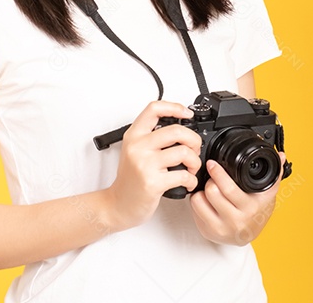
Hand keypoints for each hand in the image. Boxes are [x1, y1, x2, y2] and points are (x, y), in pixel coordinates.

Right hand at [101, 100, 202, 232]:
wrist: (118, 205)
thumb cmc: (129, 180)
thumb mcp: (134, 151)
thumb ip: (150, 136)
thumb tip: (179, 127)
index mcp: (134, 135)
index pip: (154, 108)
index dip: (175, 107)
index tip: (187, 114)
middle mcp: (138, 146)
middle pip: (176, 130)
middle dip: (194, 140)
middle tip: (194, 149)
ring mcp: (144, 164)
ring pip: (183, 152)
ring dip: (195, 162)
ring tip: (191, 168)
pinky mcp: (153, 182)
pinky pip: (184, 175)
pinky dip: (192, 180)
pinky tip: (187, 182)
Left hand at [189, 151, 286, 245]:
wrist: (247, 236)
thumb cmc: (256, 212)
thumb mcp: (267, 195)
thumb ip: (274, 175)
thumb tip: (281, 156)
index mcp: (251, 208)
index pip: (229, 189)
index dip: (218, 173)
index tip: (213, 163)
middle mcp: (237, 220)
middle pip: (212, 191)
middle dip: (211, 179)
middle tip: (213, 175)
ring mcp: (222, 228)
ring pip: (200, 199)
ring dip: (202, 190)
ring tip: (210, 188)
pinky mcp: (208, 231)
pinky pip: (194, 209)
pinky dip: (197, 200)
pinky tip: (206, 199)